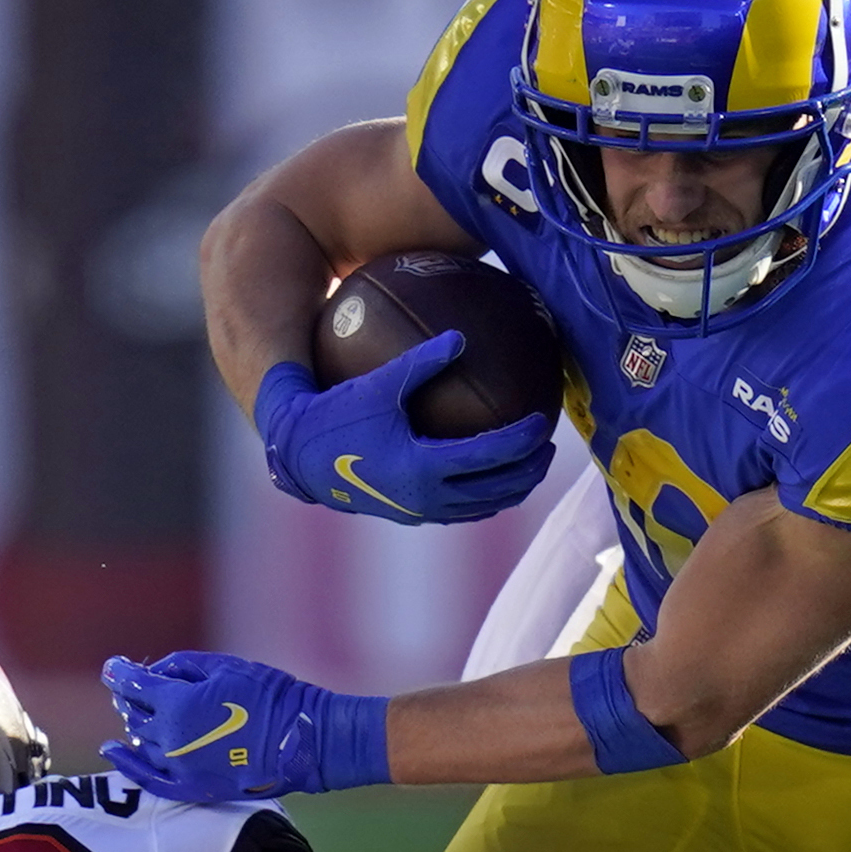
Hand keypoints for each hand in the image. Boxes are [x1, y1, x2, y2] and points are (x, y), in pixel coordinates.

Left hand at [100, 650, 391, 802]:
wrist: (300, 740)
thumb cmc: (268, 696)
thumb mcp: (224, 666)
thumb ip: (181, 666)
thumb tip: (154, 672)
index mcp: (176, 704)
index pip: (132, 684)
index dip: (119, 672)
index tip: (113, 667)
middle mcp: (169, 738)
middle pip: (133, 714)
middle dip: (131, 697)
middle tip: (135, 687)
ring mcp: (178, 767)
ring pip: (139, 742)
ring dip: (135, 724)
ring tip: (140, 712)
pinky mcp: (191, 788)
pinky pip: (148, 778)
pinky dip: (126, 763)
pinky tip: (112, 751)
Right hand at [255, 339, 555, 525]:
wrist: (302, 459)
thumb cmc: (337, 415)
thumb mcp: (379, 385)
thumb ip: (421, 361)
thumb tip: (460, 337)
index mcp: (422, 467)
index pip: (489, 457)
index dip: (521, 440)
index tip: (542, 421)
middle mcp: (427, 498)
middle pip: (497, 490)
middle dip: (529, 470)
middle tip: (549, 446)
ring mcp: (421, 512)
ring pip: (483, 507)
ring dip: (512, 488)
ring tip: (531, 464)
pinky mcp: (413, 514)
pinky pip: (463, 511)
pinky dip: (487, 498)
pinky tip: (494, 476)